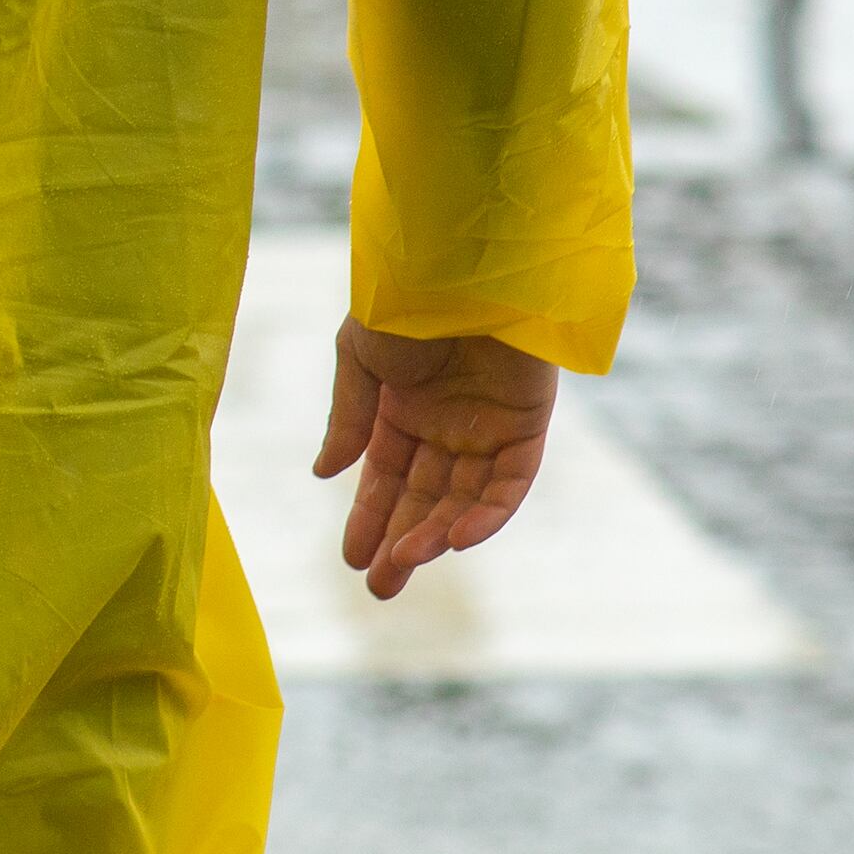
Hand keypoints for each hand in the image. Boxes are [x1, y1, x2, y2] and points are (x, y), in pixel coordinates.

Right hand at [309, 319, 557, 600]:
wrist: (462, 265)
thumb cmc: (405, 301)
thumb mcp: (360, 358)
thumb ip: (349, 418)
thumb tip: (326, 473)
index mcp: (404, 409)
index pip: (387, 478)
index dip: (370, 518)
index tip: (353, 559)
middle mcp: (447, 425)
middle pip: (425, 498)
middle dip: (402, 543)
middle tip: (380, 588)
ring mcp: (489, 427)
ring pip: (464, 499)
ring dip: (437, 533)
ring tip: (407, 561)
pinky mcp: (528, 426)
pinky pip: (509, 483)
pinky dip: (488, 514)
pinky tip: (455, 539)